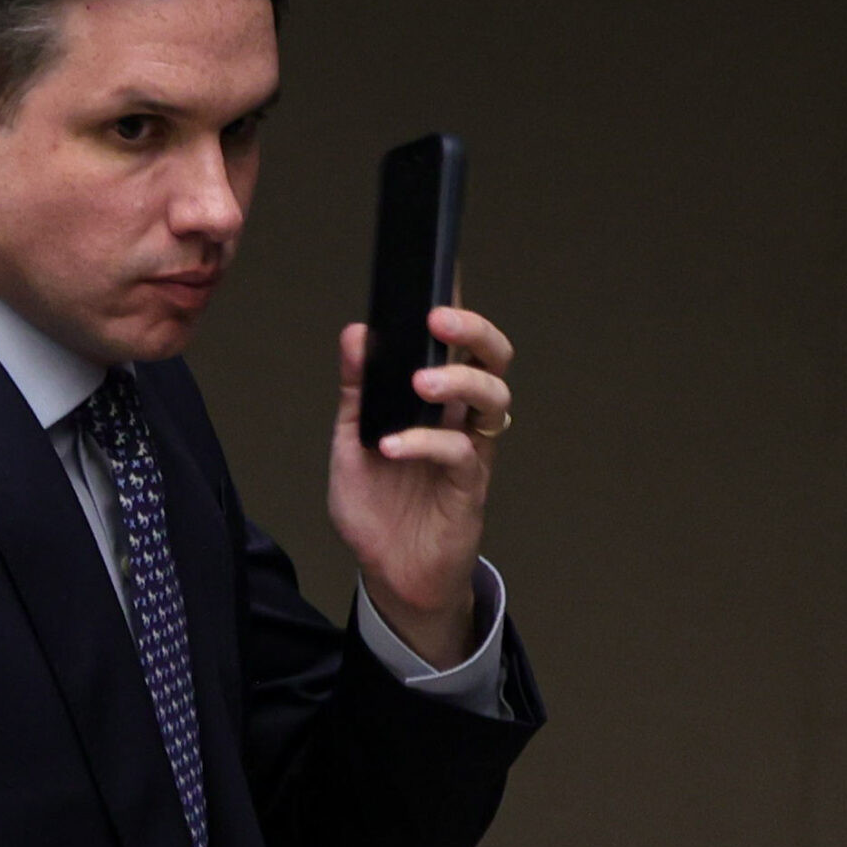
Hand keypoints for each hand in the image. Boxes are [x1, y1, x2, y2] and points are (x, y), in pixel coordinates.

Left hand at [326, 304, 514, 668]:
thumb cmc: (377, 506)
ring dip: (459, 381)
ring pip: (495, 397)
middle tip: (438, 320)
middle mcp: (461, 418)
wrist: (389, 575)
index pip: (454, 344)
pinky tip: (391, 446)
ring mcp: (470, 451)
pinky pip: (461, 453)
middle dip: (473, 330)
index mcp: (436, 399)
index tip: (443, 271)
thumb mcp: (350, 439)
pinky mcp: (469, 489)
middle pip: (493, 358)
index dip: (457, 306)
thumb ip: (355, 389)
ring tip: (419, 384)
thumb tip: (356, 332)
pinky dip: (425, 443)